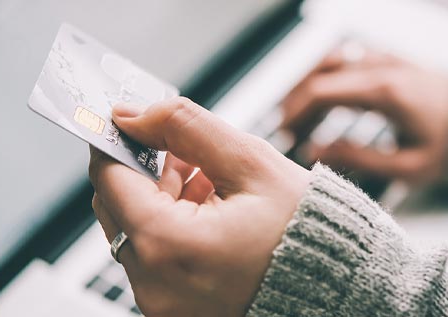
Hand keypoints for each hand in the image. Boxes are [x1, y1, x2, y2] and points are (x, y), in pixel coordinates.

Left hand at [89, 97, 309, 315]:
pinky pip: (154, 259)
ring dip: (162, 200)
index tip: (132, 123)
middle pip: (116, 206)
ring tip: (213, 189)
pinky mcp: (173, 311)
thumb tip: (134, 115)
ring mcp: (161, 304)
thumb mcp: (250, 163)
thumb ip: (185, 127)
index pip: (108, 178)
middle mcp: (154, 284)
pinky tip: (212, 216)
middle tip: (188, 155)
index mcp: (168, 246)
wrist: (339, 287)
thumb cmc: (306, 232)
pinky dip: (173, 230)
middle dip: (146, 171)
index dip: (117, 141)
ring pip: (135, 231)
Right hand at [282, 47, 447, 183]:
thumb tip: (314, 150)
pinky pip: (349, 60)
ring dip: (309, 86)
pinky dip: (329, 77)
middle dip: (296, 101)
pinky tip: (324, 100)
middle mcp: (382, 68)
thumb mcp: (408, 166)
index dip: (295, 113)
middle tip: (285, 130)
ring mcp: (387, 60)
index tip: (283, 135)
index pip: (321, 92)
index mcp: (384, 92)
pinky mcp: (392, 61)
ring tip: (298, 116)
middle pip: (320, 74)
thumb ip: (358, 158)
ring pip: (332, 62)